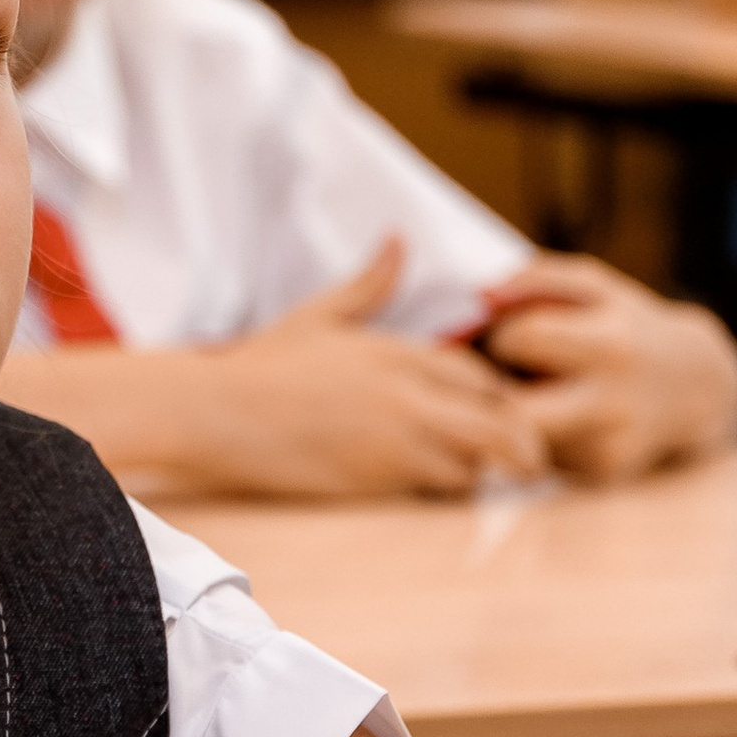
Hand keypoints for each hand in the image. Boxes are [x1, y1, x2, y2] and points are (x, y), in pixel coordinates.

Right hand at [189, 240, 548, 497]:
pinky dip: (440, 497)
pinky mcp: (375, 480)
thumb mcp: (320, 315)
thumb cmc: (262, 365)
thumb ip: (369, 283)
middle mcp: (407, 394)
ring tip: (467, 480)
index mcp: (399, 352)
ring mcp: (395, 440)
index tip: (493, 416)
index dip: (496, 400)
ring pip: (473, 465)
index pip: (481, 377)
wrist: (217, 413)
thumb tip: (398, 240)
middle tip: (519, 462)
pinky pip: (434, 494)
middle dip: (516, 444)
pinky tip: (427, 495)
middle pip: (498, 423)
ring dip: (476, 474)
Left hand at [479, 258, 736, 481]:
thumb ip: (536, 278)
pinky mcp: (601, 474)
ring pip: (519, 435)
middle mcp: (612, 403)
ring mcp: (608, 445)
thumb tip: (479, 296)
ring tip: (526, 389)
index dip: (501, 334)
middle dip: (490, 390)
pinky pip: (540, 456)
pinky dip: (533, 435)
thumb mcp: (595, 286)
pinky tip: (553, 417)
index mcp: (611, 346)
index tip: (508, 335)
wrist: (697, 387)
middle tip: (494, 374)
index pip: (520, 338)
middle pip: (512, 410)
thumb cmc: (628, 326)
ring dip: (508, 413)